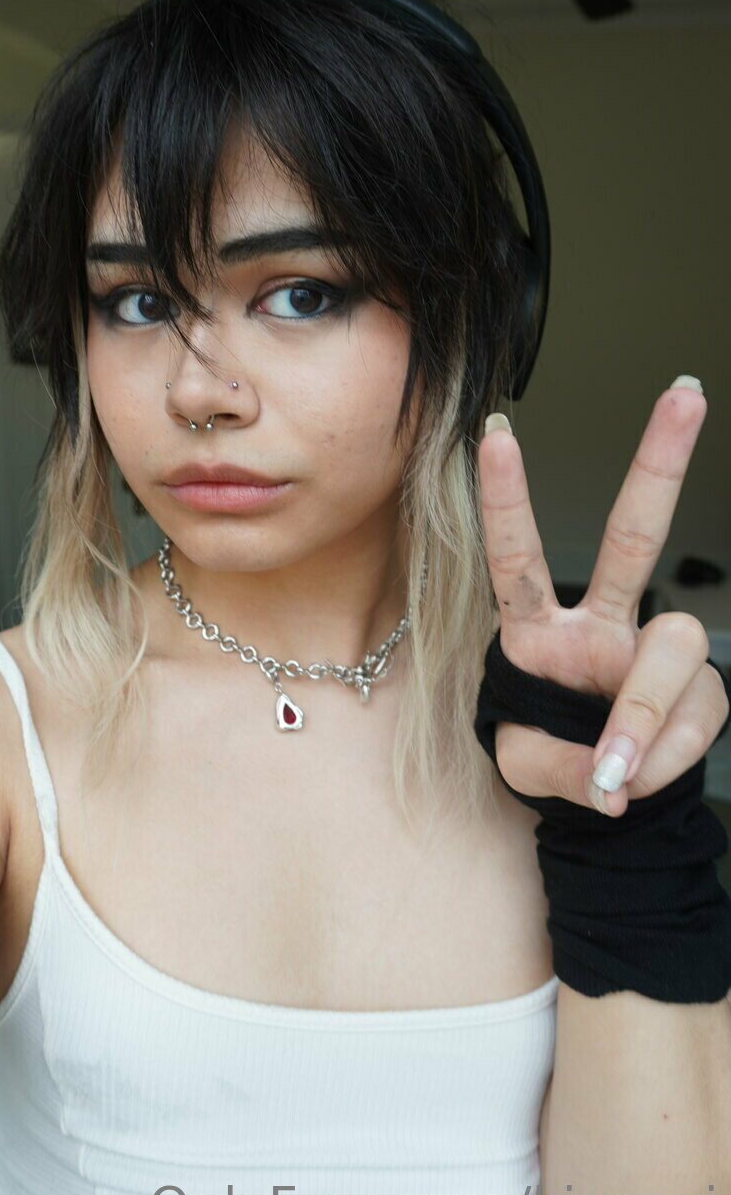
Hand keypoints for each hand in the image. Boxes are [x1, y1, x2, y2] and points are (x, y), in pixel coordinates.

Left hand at [477, 377, 728, 815]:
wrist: (606, 801)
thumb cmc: (553, 760)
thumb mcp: (526, 769)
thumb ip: (558, 766)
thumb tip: (612, 773)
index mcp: (538, 630)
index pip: (517, 556)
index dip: (506, 499)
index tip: (495, 432)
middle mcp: (599, 624)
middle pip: (632, 535)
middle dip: (659, 465)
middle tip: (684, 394)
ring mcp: (652, 650)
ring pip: (673, 645)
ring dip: (645, 718)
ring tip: (617, 774)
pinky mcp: (699, 690)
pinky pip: (692, 715)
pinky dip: (666, 756)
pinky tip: (642, 776)